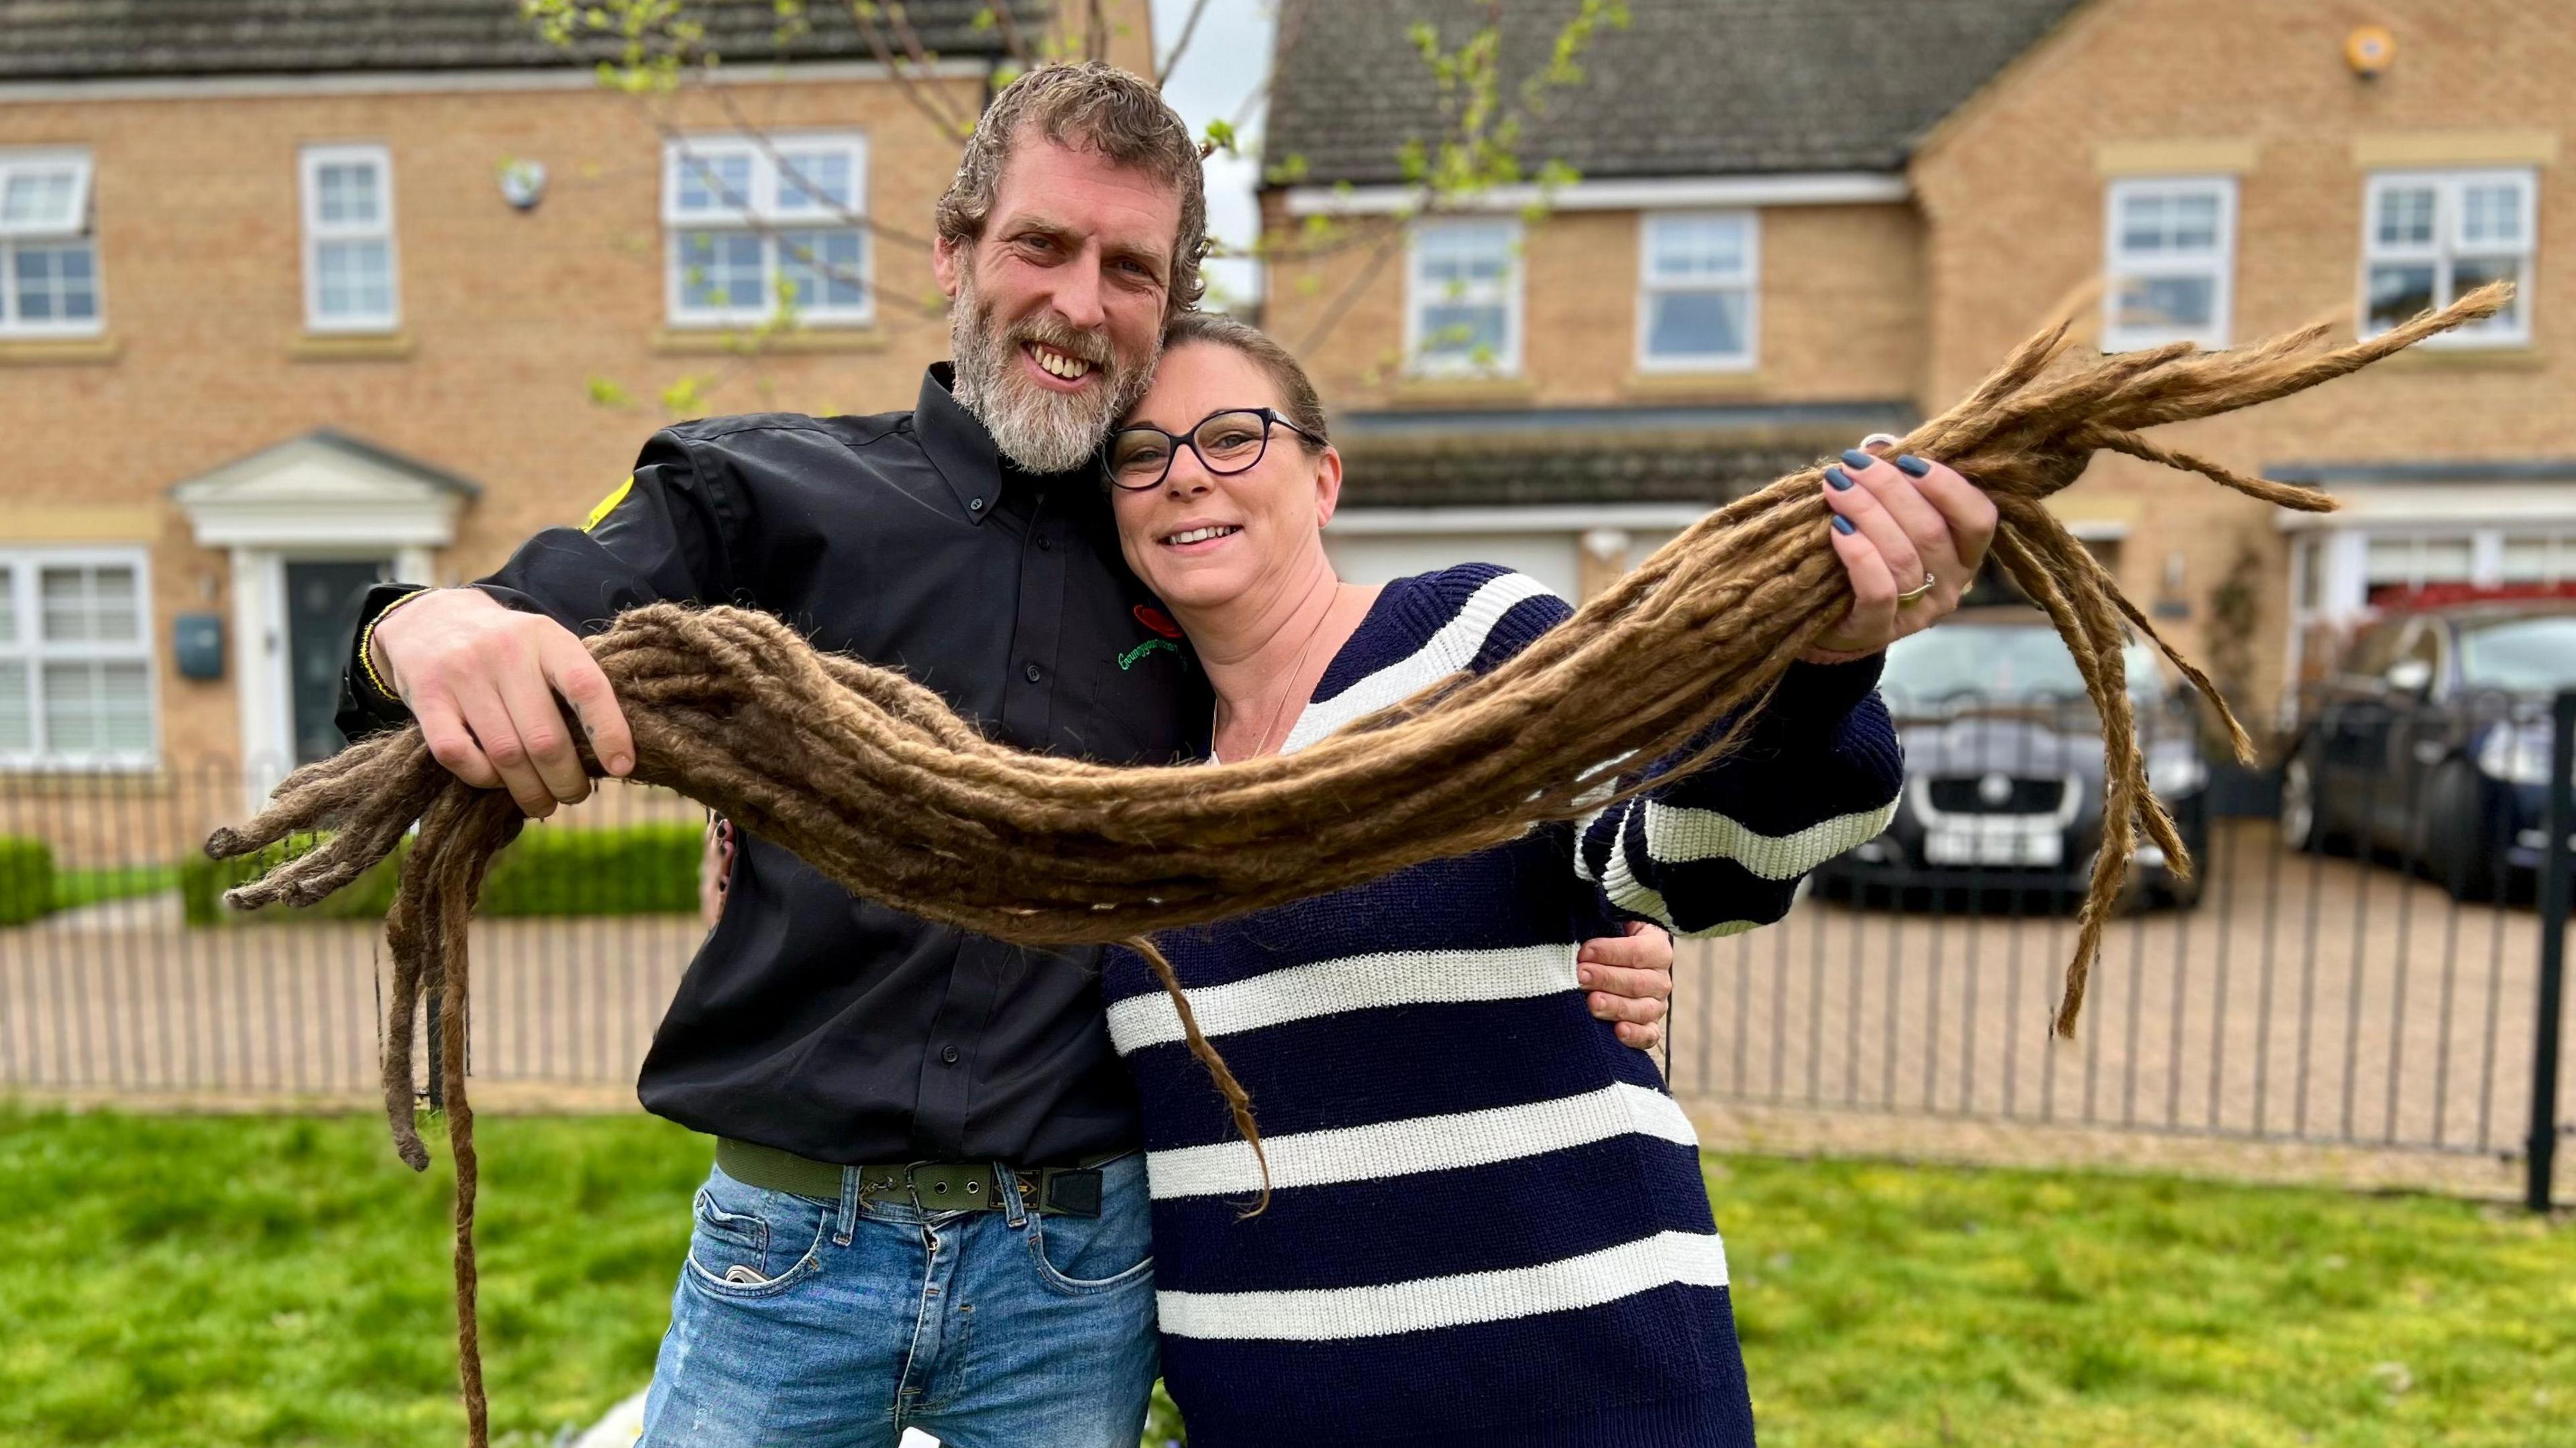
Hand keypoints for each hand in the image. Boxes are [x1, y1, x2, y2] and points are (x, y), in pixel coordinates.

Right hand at [370, 588, 634, 816]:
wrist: (429, 618)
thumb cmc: (506, 646)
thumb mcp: (544, 645)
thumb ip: (573, 685)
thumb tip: (613, 753)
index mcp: (545, 637)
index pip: (585, 686)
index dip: (609, 731)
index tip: (622, 767)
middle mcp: (504, 651)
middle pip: (544, 738)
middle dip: (566, 780)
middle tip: (574, 795)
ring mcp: (461, 674)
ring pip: (505, 754)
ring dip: (530, 791)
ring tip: (543, 802)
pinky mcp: (425, 698)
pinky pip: (458, 755)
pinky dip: (483, 779)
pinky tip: (497, 782)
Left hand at [1579, 920, 1672, 1051]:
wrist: (1610, 966)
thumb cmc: (1606, 939)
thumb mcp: (1610, 923)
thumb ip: (1603, 918)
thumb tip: (1583, 912)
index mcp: (1657, 947)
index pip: (1638, 951)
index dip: (1611, 952)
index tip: (1584, 952)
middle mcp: (1661, 978)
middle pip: (1638, 982)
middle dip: (1607, 978)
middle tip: (1581, 976)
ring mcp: (1656, 1005)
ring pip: (1642, 1009)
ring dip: (1616, 1006)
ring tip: (1592, 1003)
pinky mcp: (1648, 1027)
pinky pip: (1648, 1036)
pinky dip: (1635, 1036)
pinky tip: (1618, 1031)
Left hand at [1803, 443, 1996, 661]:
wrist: (1832, 619)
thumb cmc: (1868, 553)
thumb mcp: (1889, 518)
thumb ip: (1894, 484)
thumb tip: (1879, 446)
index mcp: (1965, 553)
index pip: (1979, 518)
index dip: (1947, 486)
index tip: (1907, 460)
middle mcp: (1952, 584)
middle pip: (1931, 531)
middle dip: (1889, 489)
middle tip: (1853, 465)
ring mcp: (1918, 611)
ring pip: (1903, 557)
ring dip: (1866, 513)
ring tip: (1836, 487)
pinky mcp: (1880, 629)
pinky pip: (1878, 590)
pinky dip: (1859, 555)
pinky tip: (1838, 529)